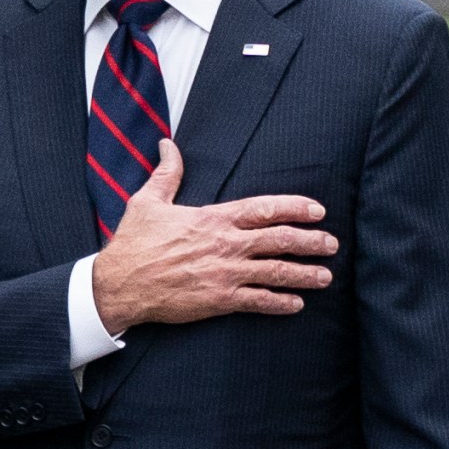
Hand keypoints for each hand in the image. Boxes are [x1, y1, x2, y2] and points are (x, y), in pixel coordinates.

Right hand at [91, 139, 336, 335]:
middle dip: (312, 241)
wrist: (117, 284)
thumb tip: (167, 145)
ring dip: (305, 274)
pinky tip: (295, 304)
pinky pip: (259, 301)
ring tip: (324, 276)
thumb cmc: (132, 244)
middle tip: (330, 244)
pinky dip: (280, 303)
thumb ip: (166, 173)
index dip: (296, 207)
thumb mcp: (147, 202)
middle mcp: (225, 245)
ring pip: (277, 272)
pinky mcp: (219, 300)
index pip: (265, 208)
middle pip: (281, 240)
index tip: (317, 211)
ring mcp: (225, 273)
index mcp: (213, 219)